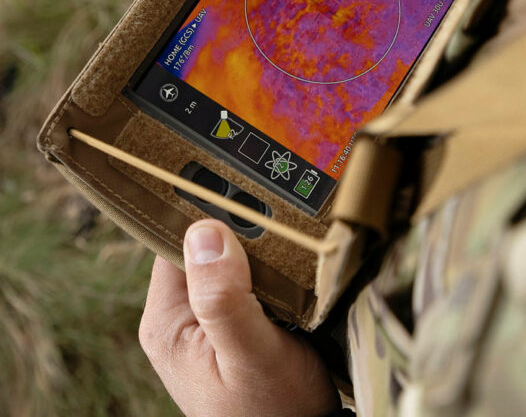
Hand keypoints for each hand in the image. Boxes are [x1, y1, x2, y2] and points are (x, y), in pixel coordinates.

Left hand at [139, 219, 339, 416]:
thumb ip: (223, 297)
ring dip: (257, 252)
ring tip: (285, 242)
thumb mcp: (249, 352)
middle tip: (275, 220)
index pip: (175, 241)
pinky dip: (267, 270)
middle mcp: (179, 316)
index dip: (210, 217)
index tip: (246, 201)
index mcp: (167, 320)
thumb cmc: (275, 410)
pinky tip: (288, 267)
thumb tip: (204, 231)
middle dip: (239, 234)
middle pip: (203, 247)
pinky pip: (245, 279)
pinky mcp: (231, 323)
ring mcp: (205, 320)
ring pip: (228, 260)